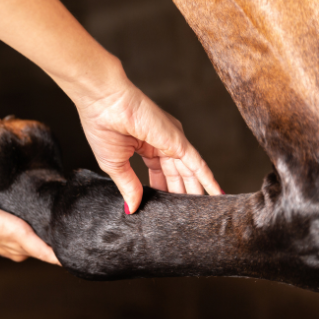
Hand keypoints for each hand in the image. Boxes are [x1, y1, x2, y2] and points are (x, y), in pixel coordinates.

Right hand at [75, 80, 223, 212]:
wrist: (105, 103)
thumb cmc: (103, 127)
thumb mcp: (115, 165)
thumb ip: (128, 186)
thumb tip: (132, 208)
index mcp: (143, 146)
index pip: (157, 173)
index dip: (161, 191)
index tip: (162, 209)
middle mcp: (161, 143)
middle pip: (175, 174)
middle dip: (180, 194)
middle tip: (188, 215)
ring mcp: (172, 141)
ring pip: (188, 172)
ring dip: (196, 191)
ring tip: (203, 211)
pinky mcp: (179, 141)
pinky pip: (197, 164)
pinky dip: (207, 179)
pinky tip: (216, 193)